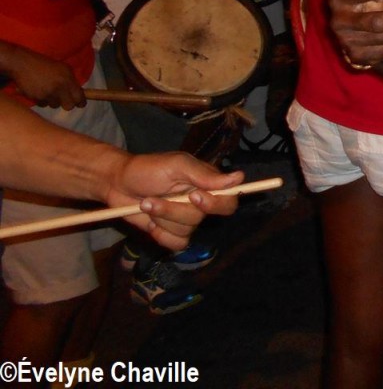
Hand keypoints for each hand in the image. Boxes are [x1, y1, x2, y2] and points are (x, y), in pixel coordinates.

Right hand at [7, 52, 84, 109]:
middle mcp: (58, 88)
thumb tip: (79, 92)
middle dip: (68, 104)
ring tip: (49, 91)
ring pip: (55, 105)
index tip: (80, 104)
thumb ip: (71, 80)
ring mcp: (47, 94)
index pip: (79, 97)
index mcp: (67, 80)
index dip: (81, 102)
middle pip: (69, 106)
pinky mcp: (36, 98)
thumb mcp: (63, 68)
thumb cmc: (45, 64)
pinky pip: (43, 104)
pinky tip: (40, 91)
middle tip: (65, 100)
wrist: (23, 64)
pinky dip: (43, 100)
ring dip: (54, 101)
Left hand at [106, 154, 244, 250]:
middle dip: (176, 210)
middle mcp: (200, 203)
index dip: (216, 204)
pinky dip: (161, 234)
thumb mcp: (177, 165)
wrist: (117, 184)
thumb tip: (238, 178)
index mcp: (207, 184)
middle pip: (204, 218)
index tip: (195, 196)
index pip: (229, 200)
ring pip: (186, 230)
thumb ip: (205, 175)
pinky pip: (177, 243)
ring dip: (162, 218)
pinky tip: (150, 222)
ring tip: (146, 203)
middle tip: (157, 198)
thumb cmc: (148, 169)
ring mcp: (185, 220)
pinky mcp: (171, 233)